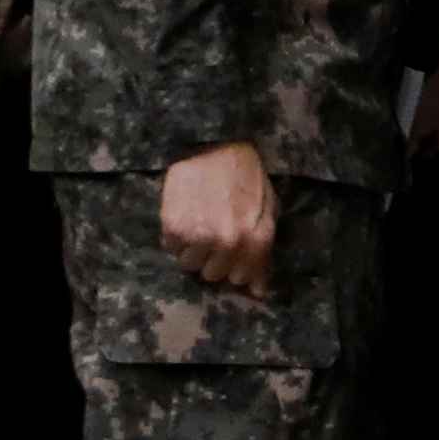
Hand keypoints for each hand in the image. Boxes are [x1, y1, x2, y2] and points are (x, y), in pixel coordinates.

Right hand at [157, 141, 275, 293]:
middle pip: (213, 275)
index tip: (232, 250)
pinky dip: (175, 236)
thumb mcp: (267, 212)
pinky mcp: (173, 225)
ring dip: (192, 248)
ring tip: (198, 221)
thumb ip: (263, 254)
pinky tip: (185, 214)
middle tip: (213, 230)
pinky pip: (171, 248)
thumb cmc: (246, 177)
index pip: (241, 278)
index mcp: (256, 239)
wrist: (216, 145)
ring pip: (189, 264)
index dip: (235, 265)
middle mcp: (228, 242)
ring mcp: (199, 235)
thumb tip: (258, 294)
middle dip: (213, 257)